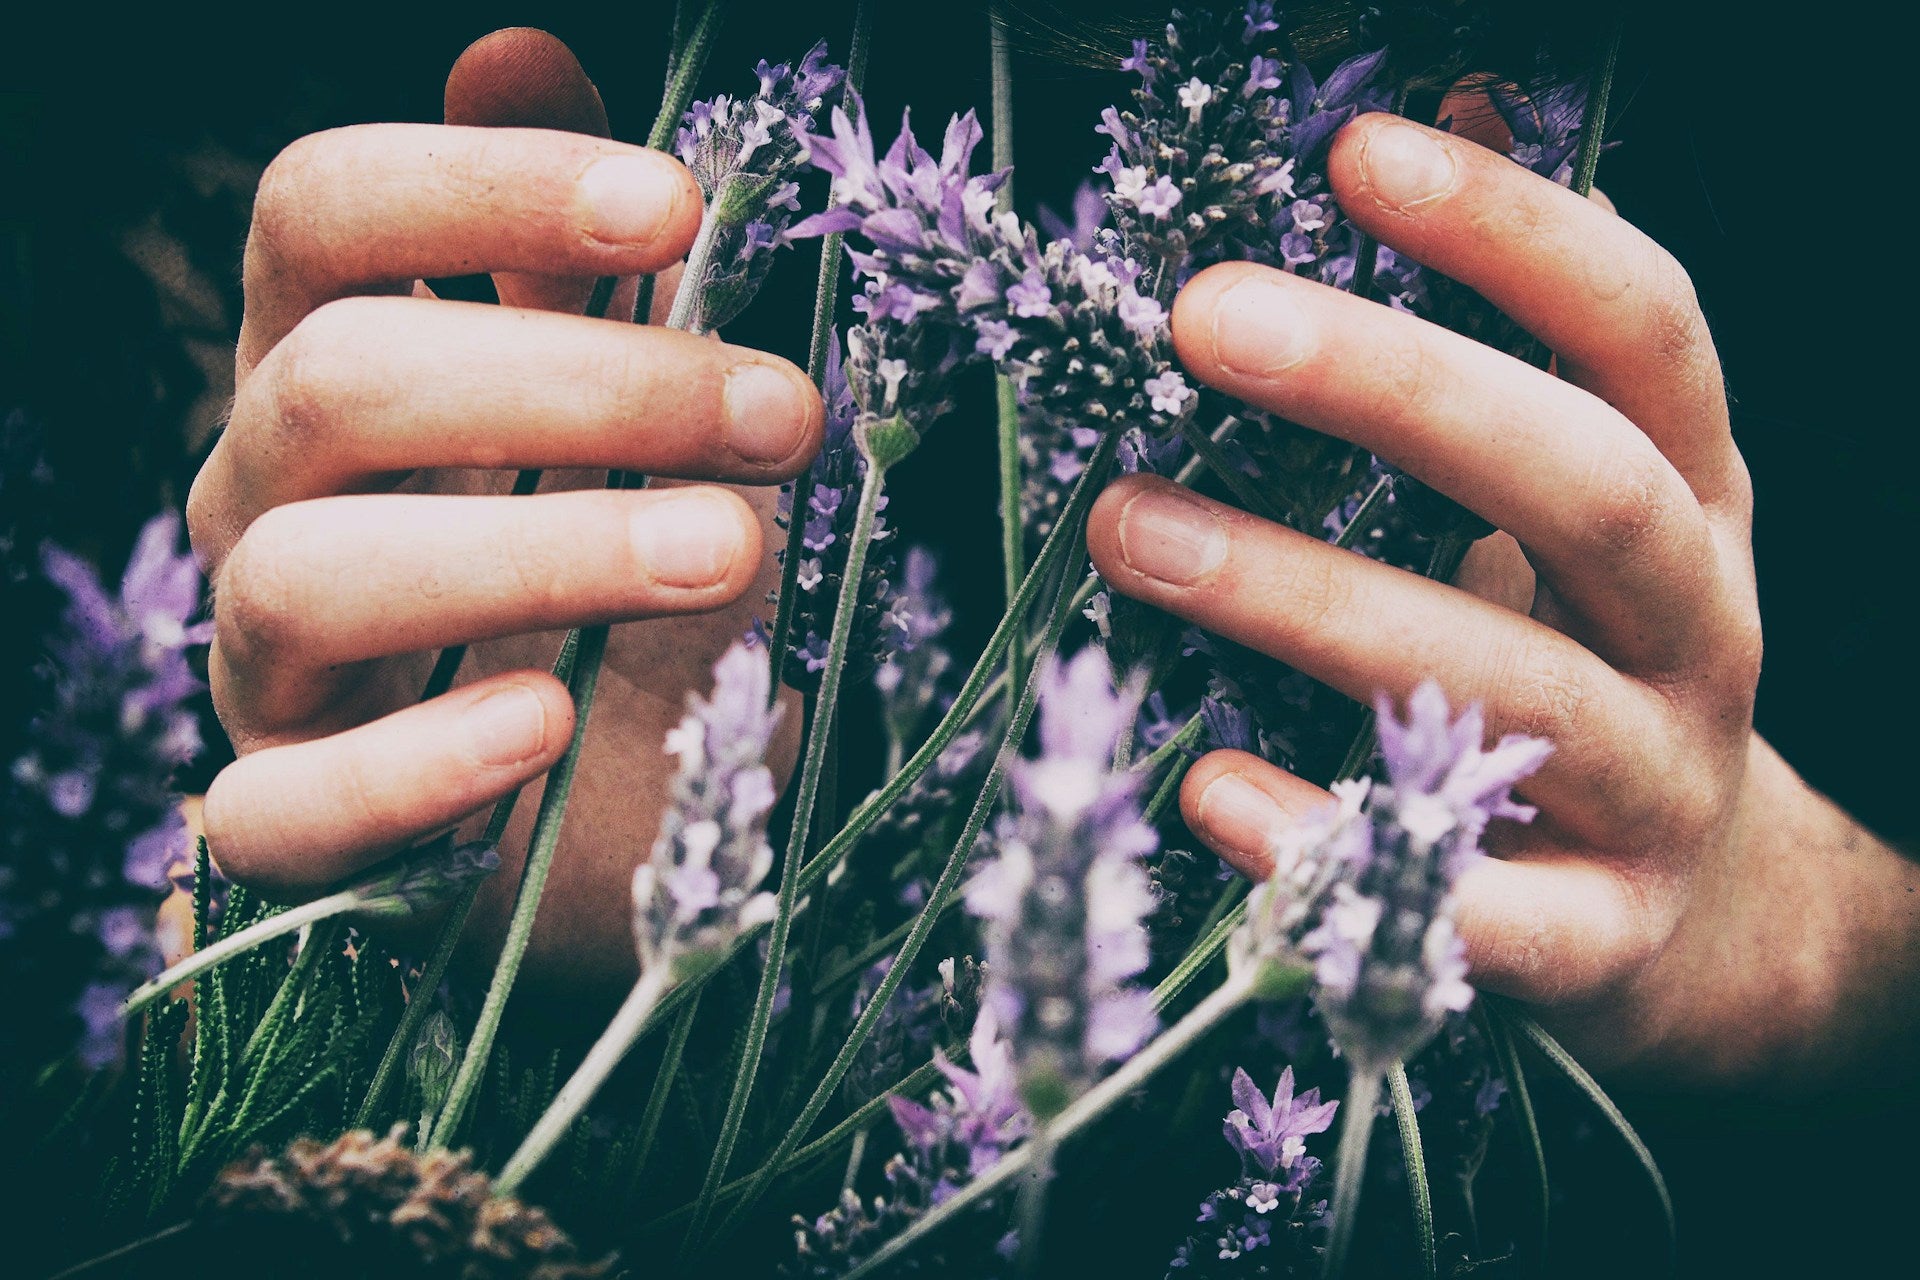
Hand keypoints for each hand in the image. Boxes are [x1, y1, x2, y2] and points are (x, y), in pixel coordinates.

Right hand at [187, 30, 818, 994]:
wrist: (581, 802)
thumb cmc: (593, 577)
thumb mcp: (597, 407)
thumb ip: (554, 250)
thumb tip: (516, 51)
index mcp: (332, 368)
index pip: (320, 216)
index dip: (479, 186)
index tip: (677, 206)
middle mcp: (267, 498)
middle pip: (341, 382)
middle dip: (581, 383)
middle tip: (783, 415)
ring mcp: (266, 666)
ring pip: (312, 577)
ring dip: (541, 549)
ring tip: (734, 550)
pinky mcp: (292, 820)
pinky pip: (287, 809)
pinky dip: (418, 763)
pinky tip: (548, 723)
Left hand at [1087, 111, 1919, 1088]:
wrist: (1713, 921)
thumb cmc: (1599, 667)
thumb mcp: (1595, 500)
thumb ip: (1521, 335)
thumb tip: (1453, 105)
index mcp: (1692, 497)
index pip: (1642, 331)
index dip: (1517, 232)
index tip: (1356, 153)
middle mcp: (1696, 627)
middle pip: (1580, 485)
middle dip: (1395, 388)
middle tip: (1201, 318)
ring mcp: (1655, 786)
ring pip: (1504, 684)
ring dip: (1305, 598)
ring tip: (1125, 528)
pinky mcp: (1596, 938)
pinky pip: (1470, 906)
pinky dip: (1333, 842)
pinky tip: (1207, 789)